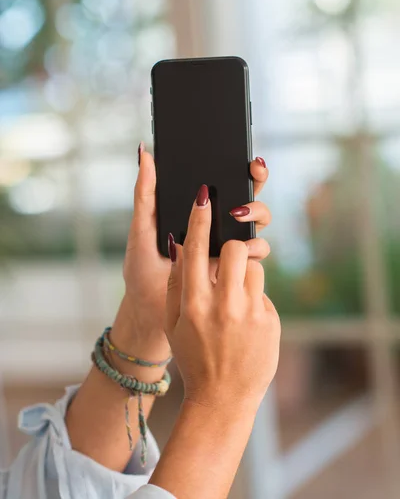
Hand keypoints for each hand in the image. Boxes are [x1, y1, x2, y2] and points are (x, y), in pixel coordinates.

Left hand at [114, 144, 271, 358]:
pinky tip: (244, 246)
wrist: (150, 313)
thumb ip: (146, 192)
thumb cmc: (142, 270)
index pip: (222, 182)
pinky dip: (255, 245)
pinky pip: (256, 252)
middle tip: (253, 171)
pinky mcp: (235, 270)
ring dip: (256, 212)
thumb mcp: (142, 228)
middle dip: (256, 180)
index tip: (244, 156)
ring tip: (239, 214)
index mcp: (196, 213)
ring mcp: (228, 246)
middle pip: (246, 195)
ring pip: (256, 221)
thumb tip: (144, 151)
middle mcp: (217, 225)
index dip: (237, 165)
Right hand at [166, 185, 280, 411]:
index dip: (199, 219)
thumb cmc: (194, 356)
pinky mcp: (270, 321)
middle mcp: (222, 305)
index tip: (204, 196)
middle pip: (234, 249)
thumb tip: (181, 244)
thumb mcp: (173, 323)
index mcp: (193, 303)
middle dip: (232, 247)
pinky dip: (254, 297)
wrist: (223, 398)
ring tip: (235, 297)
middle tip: (227, 260)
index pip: (196, 249)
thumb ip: (176, 283)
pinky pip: (263, 291)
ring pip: (253, 266)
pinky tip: (246, 321)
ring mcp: (249, 313)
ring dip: (244, 273)